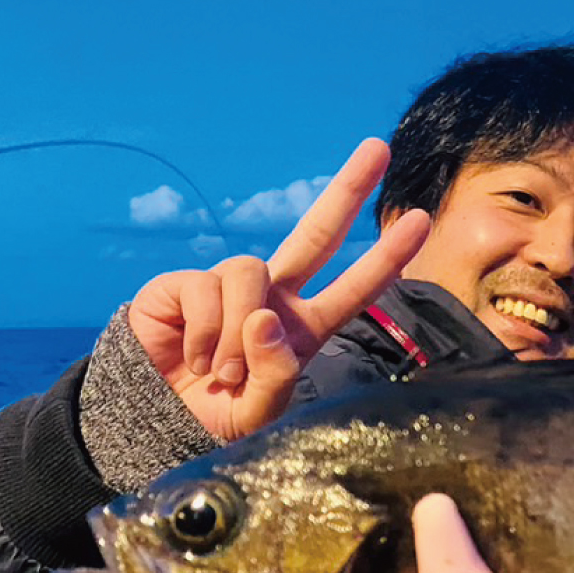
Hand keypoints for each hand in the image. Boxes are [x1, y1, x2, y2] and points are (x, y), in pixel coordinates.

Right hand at [128, 139, 430, 440]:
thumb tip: (266, 319)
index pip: (353, 288)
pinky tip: (191, 359)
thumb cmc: (214, 418)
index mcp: (302, 329)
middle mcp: (271, 298)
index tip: (422, 221)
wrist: (151, 424)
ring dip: (234, 331)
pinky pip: (205, 288)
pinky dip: (202, 332)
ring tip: (220, 374)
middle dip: (347, 190)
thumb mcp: (258, 413)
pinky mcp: (184, 284)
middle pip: (316, 234)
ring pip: (250, 271)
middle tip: (378, 148)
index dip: (385, 257)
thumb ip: (276, 376)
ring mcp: (229, 286)